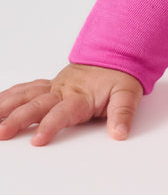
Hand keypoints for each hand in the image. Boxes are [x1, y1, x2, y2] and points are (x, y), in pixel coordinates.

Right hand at [0, 65, 143, 144]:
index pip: (62, 113)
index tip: (37, 140)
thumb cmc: (120, 76)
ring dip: (6, 106)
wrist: (116, 54)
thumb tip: (120, 132)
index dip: (50, 125)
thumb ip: (123, 113)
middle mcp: (62, 91)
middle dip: (18, 119)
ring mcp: (53, 87)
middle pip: (36, 105)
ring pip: (25, 95)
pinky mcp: (49, 86)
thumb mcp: (128, 93)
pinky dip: (8, 96)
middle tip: (3, 133)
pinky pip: (25, 89)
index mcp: (80, 96)